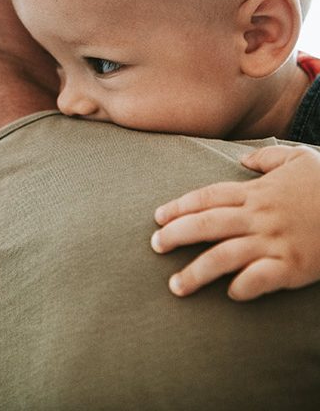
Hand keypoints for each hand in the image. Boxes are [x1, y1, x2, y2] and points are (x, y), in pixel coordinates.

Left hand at [151, 145, 319, 300]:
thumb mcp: (299, 159)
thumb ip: (266, 159)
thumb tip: (242, 159)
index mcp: (256, 192)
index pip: (207, 197)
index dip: (179, 207)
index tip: (157, 217)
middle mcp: (260, 215)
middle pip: (207, 223)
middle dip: (176, 235)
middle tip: (154, 247)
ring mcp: (276, 241)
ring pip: (225, 255)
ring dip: (197, 271)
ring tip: (175, 285)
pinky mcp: (295, 265)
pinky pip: (262, 278)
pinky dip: (244, 287)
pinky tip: (230, 295)